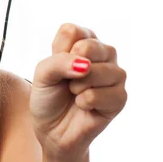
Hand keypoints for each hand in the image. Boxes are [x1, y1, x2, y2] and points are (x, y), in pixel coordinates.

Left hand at [29, 23, 127, 157]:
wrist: (52, 130)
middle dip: (68, 68)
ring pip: (98, 70)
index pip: (72, 31)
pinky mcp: (121, 97)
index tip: (57, 67)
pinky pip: (103, 94)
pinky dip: (85, 102)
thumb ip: (58, 61)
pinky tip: (83, 106)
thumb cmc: (48, 98)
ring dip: (77, 86)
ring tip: (74, 94)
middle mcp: (104, 54)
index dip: (58, 52)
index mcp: (84, 42)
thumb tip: (84, 65)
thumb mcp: (42, 75)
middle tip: (66, 82)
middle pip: (88, 46)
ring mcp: (115, 75)